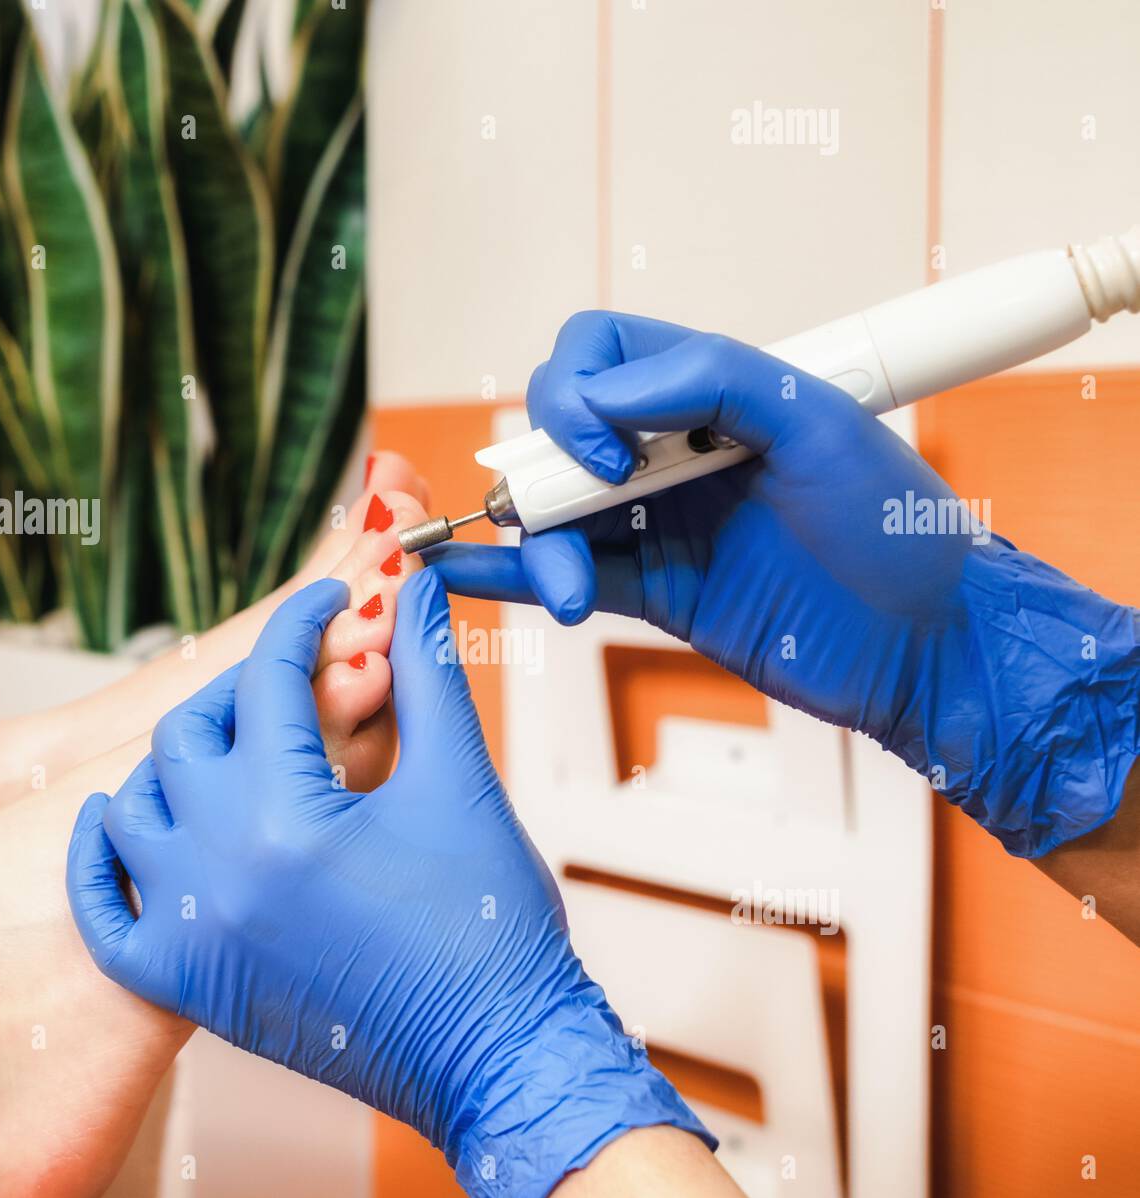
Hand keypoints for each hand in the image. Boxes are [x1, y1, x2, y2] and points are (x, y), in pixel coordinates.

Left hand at [66, 568, 710, 1197]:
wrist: (496, 1052)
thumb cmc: (491, 925)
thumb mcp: (460, 782)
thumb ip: (428, 675)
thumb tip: (414, 592)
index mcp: (287, 817)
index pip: (270, 683)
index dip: (302, 624)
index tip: (328, 602)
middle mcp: (220, 874)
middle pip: (187, 738)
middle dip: (238, 692)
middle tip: (292, 682)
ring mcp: (196, 937)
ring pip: (132, 816)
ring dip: (173, 766)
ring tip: (227, 747)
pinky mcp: (193, 988)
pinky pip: (108, 918)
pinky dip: (102, 865)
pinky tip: (118, 824)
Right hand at [430, 312, 1139, 857]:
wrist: (928, 645)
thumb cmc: (898, 528)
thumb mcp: (822, 423)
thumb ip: (714, 382)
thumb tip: (605, 388)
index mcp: (713, 393)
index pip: (600, 354)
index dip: (578, 391)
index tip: (611, 445)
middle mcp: (675, 451)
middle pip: (559, 432)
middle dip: (547, 468)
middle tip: (591, 506)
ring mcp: (662, 523)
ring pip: (557, 511)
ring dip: (537, 541)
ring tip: (566, 591)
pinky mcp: (658, 592)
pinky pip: (572, 573)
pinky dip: (516, 574)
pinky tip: (469, 573)